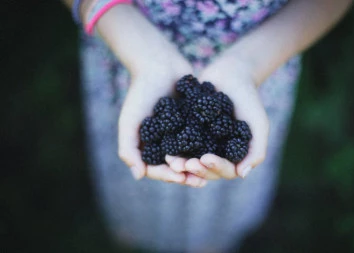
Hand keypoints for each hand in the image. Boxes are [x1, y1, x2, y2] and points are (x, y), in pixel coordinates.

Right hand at [95, 5, 206, 186]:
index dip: (167, 176)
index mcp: (148, 145)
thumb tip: (138, 177)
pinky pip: (201, 140)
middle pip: (175, 166)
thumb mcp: (129, 122)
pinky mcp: (193, 123)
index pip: (156, 169)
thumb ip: (128, 149)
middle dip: (186, 175)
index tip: (179, 177)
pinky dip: (208, 148)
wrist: (159, 65)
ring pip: (190, 156)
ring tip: (210, 171)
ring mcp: (179, 133)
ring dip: (199, 166)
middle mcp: (164, 142)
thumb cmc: (140, 93)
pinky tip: (219, 153)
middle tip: (199, 181)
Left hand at [182, 55, 269, 179]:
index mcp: (234, 156)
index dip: (215, 168)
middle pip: (206, 170)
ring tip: (172, 161)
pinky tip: (164, 148)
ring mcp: (202, 144)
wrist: (232, 74)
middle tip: (186, 164)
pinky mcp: (188, 132)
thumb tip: (242, 174)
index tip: (206, 159)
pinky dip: (173, 148)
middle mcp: (217, 153)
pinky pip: (179, 144)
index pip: (226, 170)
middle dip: (196, 169)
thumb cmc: (249, 100)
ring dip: (182, 164)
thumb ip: (256, 150)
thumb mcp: (258, 124)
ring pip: (191, 160)